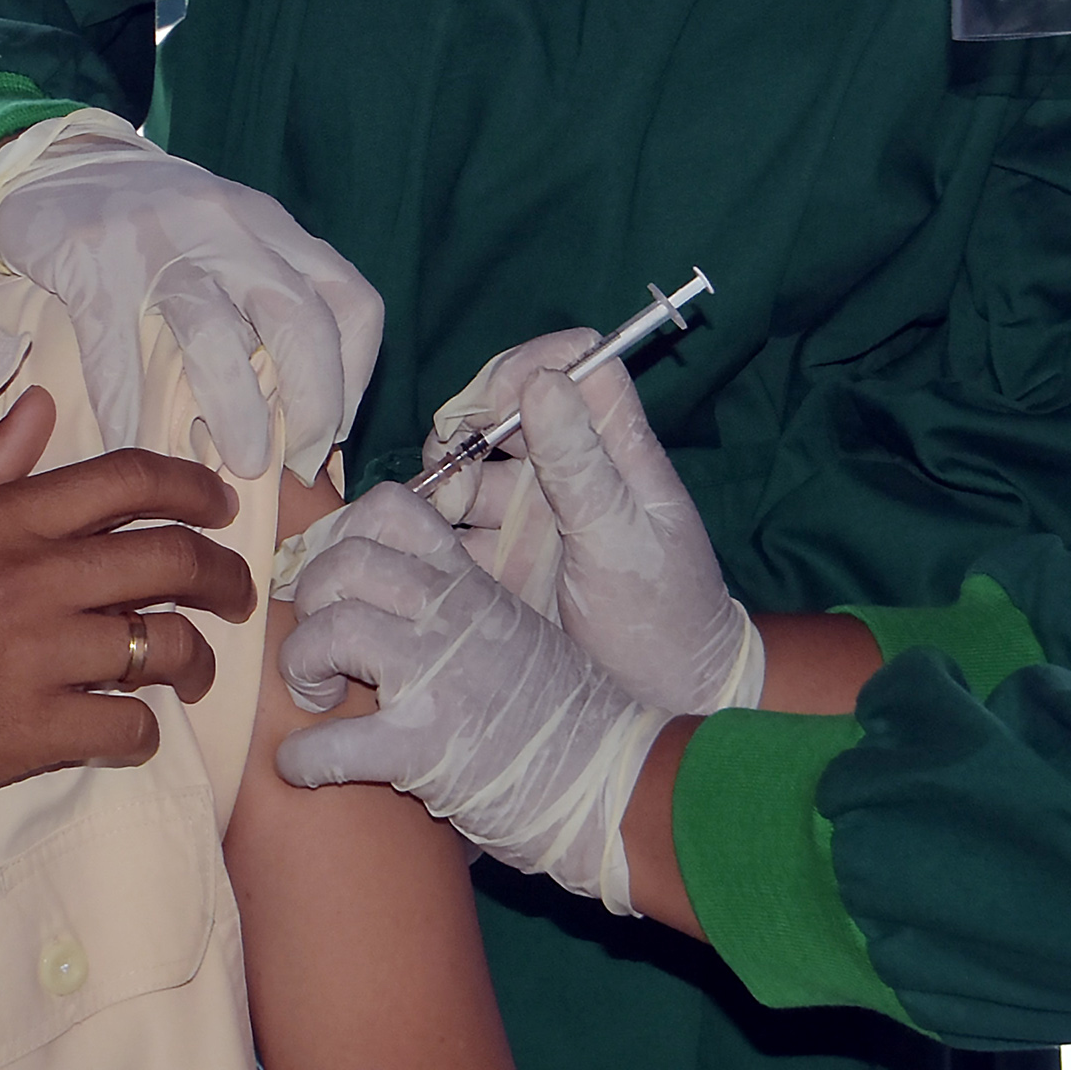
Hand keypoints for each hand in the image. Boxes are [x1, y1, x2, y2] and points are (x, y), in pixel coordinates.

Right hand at [0, 118, 381, 483]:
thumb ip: (263, 297)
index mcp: (270, 225)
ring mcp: (160, 243)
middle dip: (313, 400)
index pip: (349, 299)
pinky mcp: (94, 264)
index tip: (334, 429)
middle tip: (299, 461)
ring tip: (241, 464)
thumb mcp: (227, 237)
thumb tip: (295, 409)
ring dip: (238, 410)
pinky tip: (137, 446)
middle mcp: (227, 228)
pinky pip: (119, 349)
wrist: (58, 161)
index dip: (356, 374)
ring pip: (216, 334)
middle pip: (298, 317)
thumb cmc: (155, 220)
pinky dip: (130, 408)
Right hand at [0, 389, 256, 835]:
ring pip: (165, 645)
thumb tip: (43, 406)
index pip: (126, 480)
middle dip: (223, 575)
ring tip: (190, 671)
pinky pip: (130, 726)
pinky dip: (142, 731)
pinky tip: (129, 728)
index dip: (192, 486)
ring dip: (194, 660)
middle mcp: (29, 579)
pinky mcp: (36, 732)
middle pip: (170, 557)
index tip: (222, 506)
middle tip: (235, 596)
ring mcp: (37, 657)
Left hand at [274, 486, 668, 911]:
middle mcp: (453, 617)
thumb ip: (464, 615)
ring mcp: (437, 677)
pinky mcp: (422, 748)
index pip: (395, 508)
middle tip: (322, 645)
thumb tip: (401, 613)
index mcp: (474, 587)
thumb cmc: (571, 721)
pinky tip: (306, 770)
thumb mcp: (520, 635)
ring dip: (301, 665)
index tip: (339, 581)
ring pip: (329, 630)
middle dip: (312, 599)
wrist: (616, 782)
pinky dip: (301, 759)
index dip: (345, 535)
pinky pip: (328, 744)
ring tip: (319, 698)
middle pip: (346, 560)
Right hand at [419, 335, 759, 714]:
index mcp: (612, 448)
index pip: (572, 364)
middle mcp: (568, 471)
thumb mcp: (621, 537)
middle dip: (464, 426)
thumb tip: (542, 380)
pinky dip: (423, 531)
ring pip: (466, 472)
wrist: (662, 705)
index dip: (529, 367)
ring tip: (427, 514)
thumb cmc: (664, 617)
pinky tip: (407, 546)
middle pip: (501, 412)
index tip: (496, 406)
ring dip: (439, 482)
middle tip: (447, 467)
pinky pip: (449, 532)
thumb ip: (581, 463)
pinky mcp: (499, 564)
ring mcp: (530, 518)